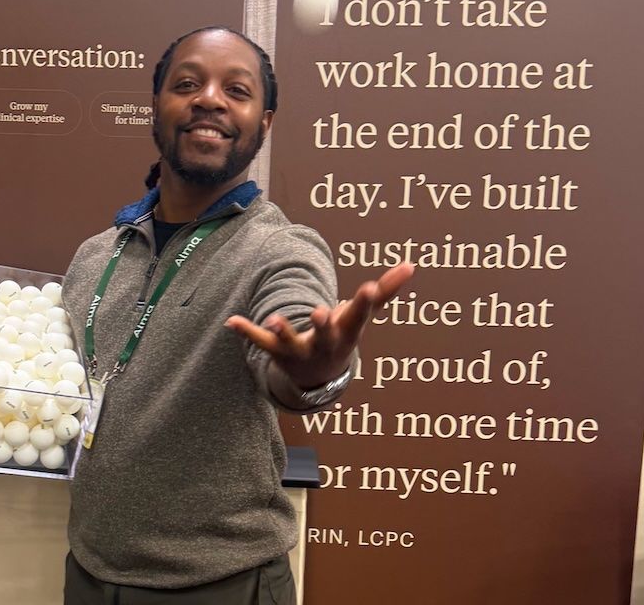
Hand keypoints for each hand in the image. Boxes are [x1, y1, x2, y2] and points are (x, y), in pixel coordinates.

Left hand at [226, 263, 414, 389]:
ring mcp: (300, 350)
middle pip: (325, 334)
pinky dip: (247, 332)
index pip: (359, 316)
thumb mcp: (363, 316)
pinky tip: (231, 321)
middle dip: (323, 324)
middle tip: (320, 312)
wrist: (319, 378)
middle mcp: (324, 343)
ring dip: (283, 331)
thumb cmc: (344, 336)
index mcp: (347, 331)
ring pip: (290, 343)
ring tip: (273, 318)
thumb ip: (386, 290)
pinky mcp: (277, 352)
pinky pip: (261, 343)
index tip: (368, 287)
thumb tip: (411, 264)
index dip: (364, 302)